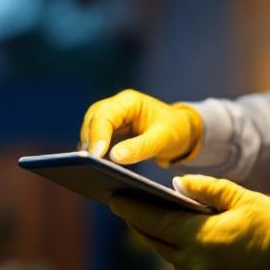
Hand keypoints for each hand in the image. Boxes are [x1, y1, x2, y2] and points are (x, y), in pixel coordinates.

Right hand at [81, 89, 202, 166]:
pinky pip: (96, 140)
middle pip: (93, 121)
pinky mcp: (110, 131)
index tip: (96, 155)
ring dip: (89, 147)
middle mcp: (117, 107)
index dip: (98, 134)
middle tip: (88, 164)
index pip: (106, 115)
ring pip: (91, 130)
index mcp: (129, 101)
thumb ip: (140, 147)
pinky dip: (94, 152)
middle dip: (90, 141)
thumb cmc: (175, 130)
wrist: (181, 131)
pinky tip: (95, 167)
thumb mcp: (163, 139)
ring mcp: (112, 118)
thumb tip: (114, 157)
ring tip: (90, 168)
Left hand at [109, 174, 269, 269]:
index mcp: (199, 237)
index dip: (131, 208)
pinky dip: (185, 257)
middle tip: (126, 205)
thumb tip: (177, 185)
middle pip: (156, 241)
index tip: (113, 197)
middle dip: (141, 223)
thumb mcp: (240, 196)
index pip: (154, 221)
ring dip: (165, 241)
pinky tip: (188, 243)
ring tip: (156, 222)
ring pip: (171, 258)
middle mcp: (194, 264)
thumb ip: (205, 188)